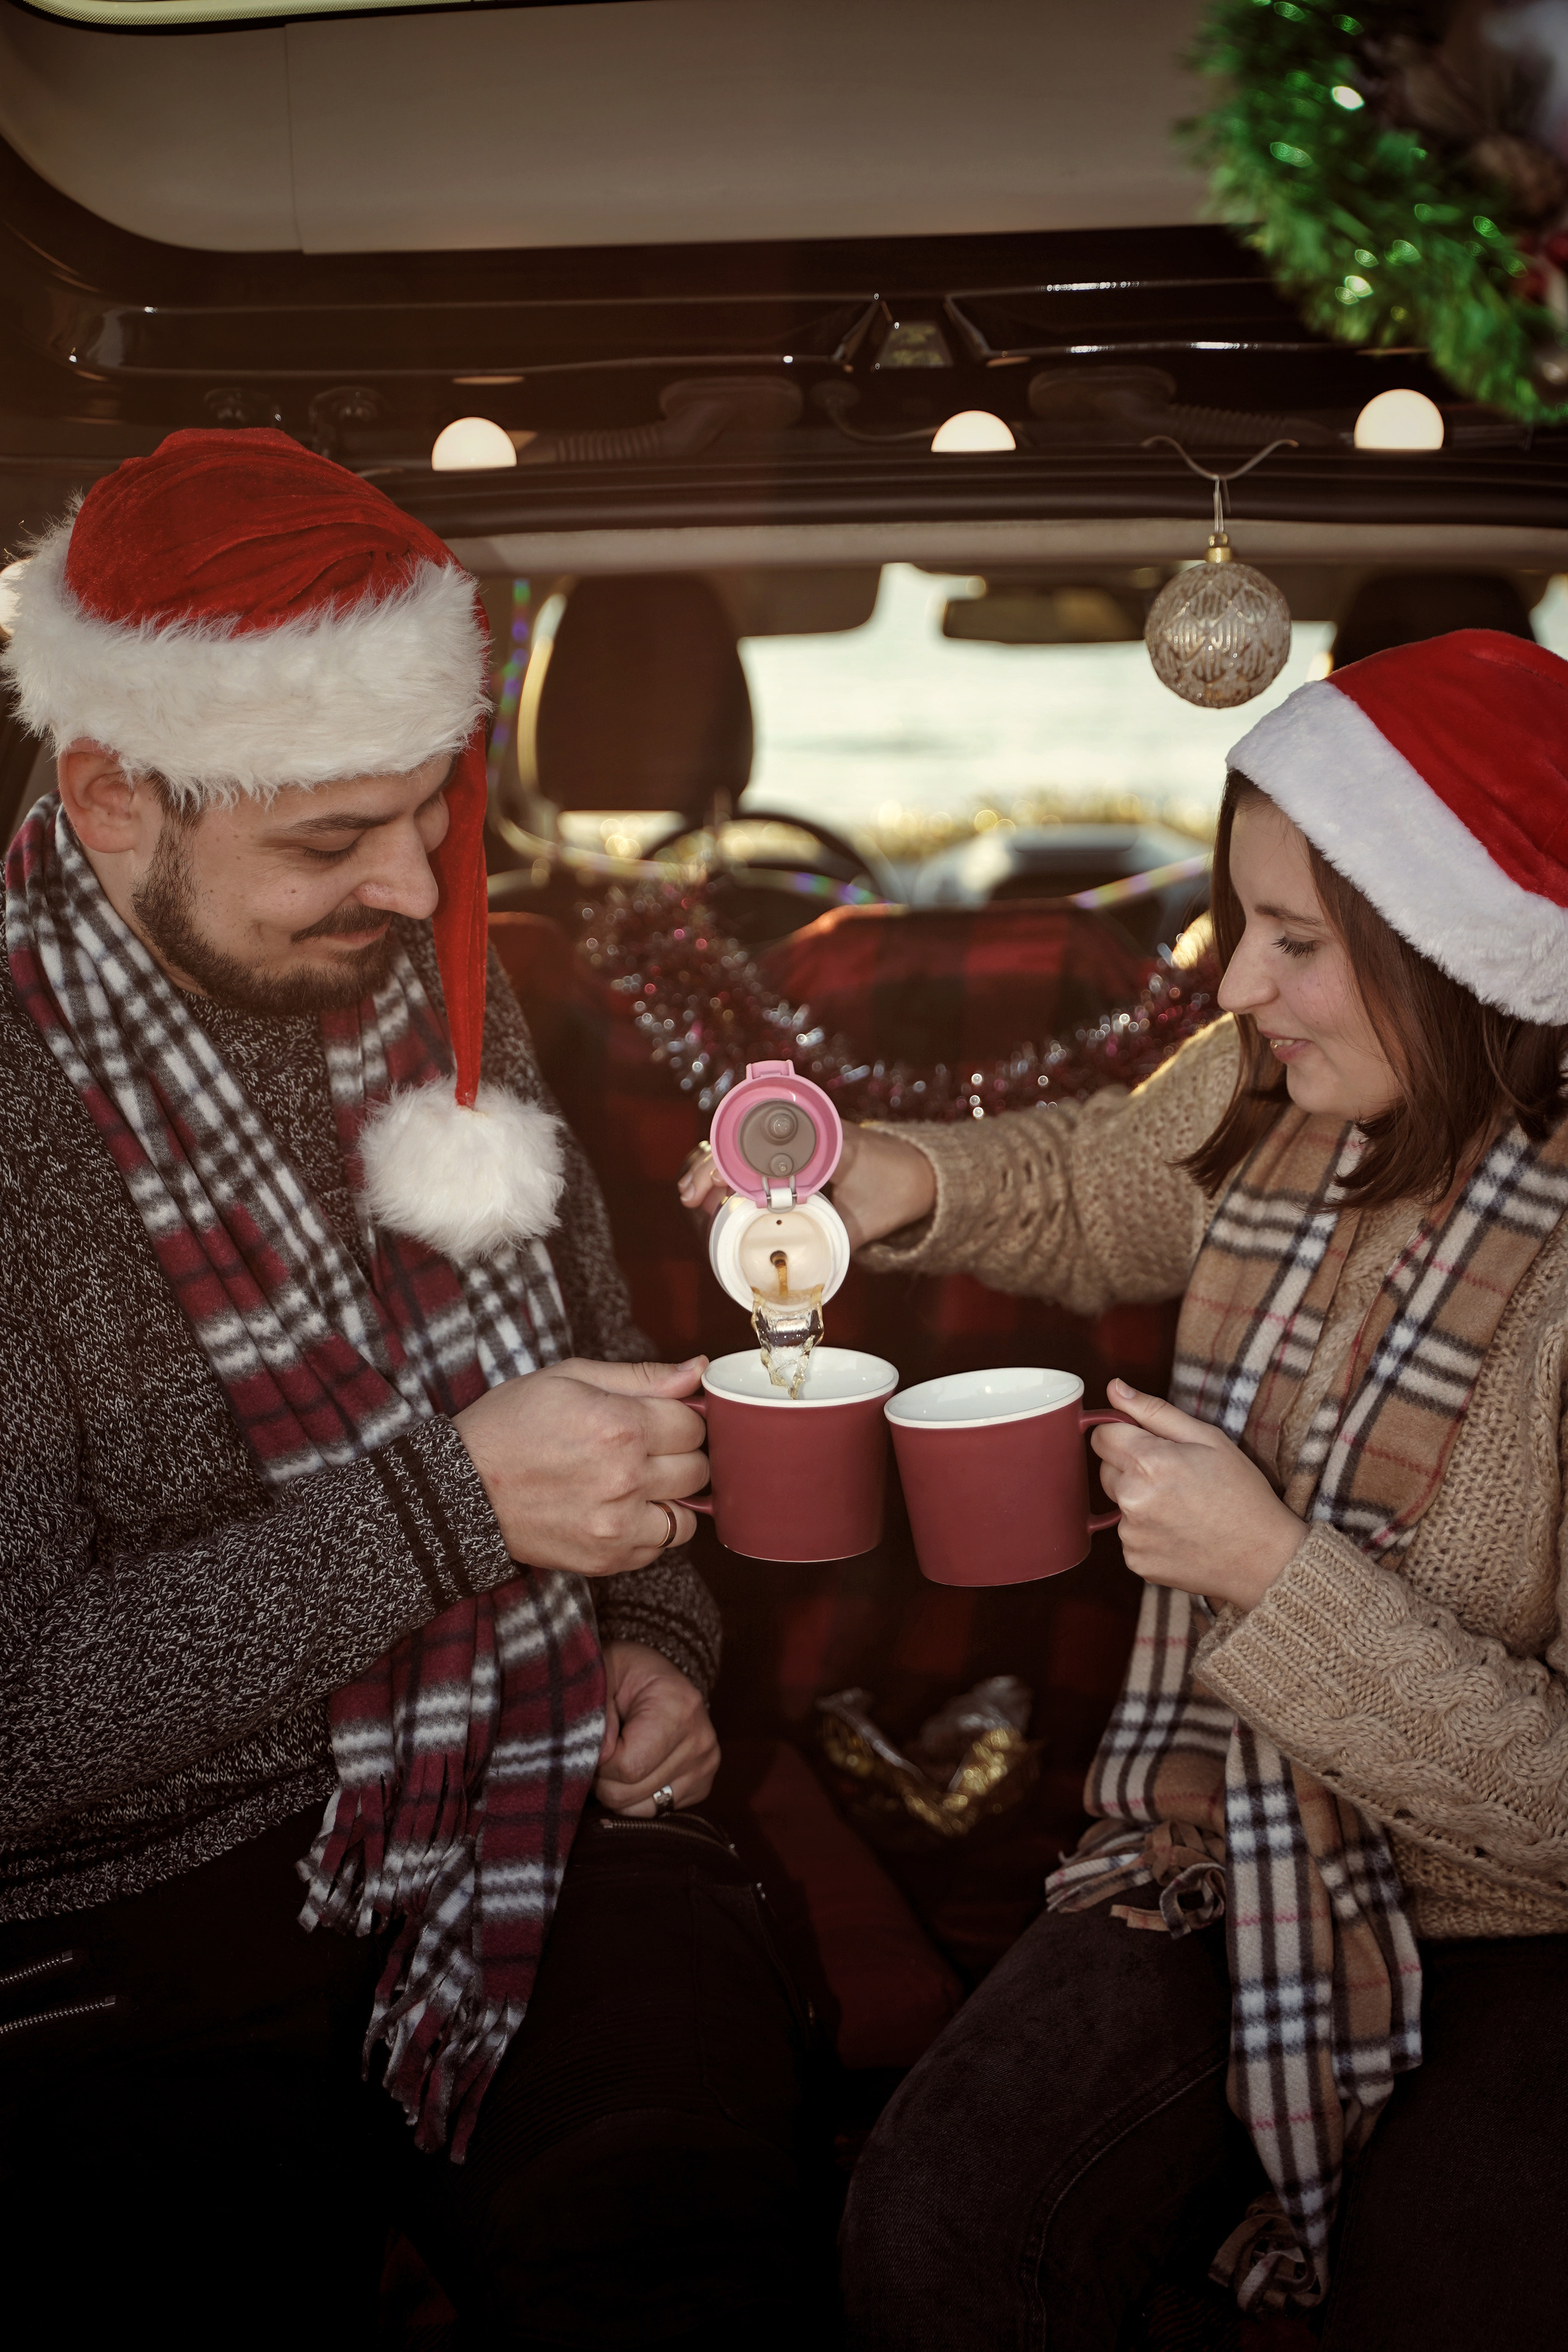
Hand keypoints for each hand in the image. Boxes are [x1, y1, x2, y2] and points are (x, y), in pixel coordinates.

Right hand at [455, 1358, 707, 1578]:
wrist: (461, 1488)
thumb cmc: (511, 1425)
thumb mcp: (569, 1377)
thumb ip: (641, 1377)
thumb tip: (697, 1370)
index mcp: (621, 1426)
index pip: (693, 1425)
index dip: (678, 1418)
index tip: (657, 1420)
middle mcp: (626, 1478)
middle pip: (697, 1469)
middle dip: (678, 1455)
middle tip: (645, 1449)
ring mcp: (617, 1525)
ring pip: (687, 1516)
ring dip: (670, 1498)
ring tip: (637, 1483)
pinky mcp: (605, 1559)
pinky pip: (658, 1548)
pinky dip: (649, 1530)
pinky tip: (619, 1509)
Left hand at [595, 1640, 719, 1814]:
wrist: (660, 1677)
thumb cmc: (628, 1673)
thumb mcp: (605, 1673)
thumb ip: (595, 1713)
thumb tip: (598, 1758)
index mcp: (679, 1709)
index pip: (628, 1766)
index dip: (598, 1762)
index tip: (592, 1740)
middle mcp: (701, 1742)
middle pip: (631, 1793)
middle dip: (603, 1779)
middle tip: (599, 1751)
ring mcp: (706, 1766)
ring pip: (641, 1809)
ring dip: (618, 1791)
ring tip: (615, 1759)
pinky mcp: (703, 1784)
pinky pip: (656, 1812)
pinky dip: (636, 1797)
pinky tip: (636, 1768)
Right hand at [677, 1123, 935, 1248]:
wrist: (927, 1171)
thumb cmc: (900, 1190)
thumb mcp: (864, 1224)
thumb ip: (831, 1246)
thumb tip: (794, 1276)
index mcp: (825, 1140)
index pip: (765, 1146)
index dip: (728, 1167)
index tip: (708, 1190)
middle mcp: (811, 1129)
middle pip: (747, 1138)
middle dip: (712, 1166)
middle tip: (689, 1198)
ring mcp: (805, 1135)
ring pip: (750, 1143)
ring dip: (720, 1166)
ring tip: (696, 1196)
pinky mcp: (804, 1147)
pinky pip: (762, 1151)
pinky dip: (738, 1168)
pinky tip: (721, 1191)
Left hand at [1091, 1378, 1304, 1611]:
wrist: (1264, 1556)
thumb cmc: (1242, 1493)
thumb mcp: (1208, 1438)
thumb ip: (1154, 1411)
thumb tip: (1115, 1388)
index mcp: (1148, 1462)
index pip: (1101, 1436)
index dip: (1123, 1435)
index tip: (1147, 1444)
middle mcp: (1132, 1499)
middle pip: (1106, 1470)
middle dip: (1131, 1468)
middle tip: (1174, 1478)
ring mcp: (1132, 1534)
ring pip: (1119, 1504)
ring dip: (1139, 1501)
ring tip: (1182, 1508)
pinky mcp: (1135, 1561)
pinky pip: (1129, 1535)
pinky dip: (1147, 1532)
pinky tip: (1179, 1532)